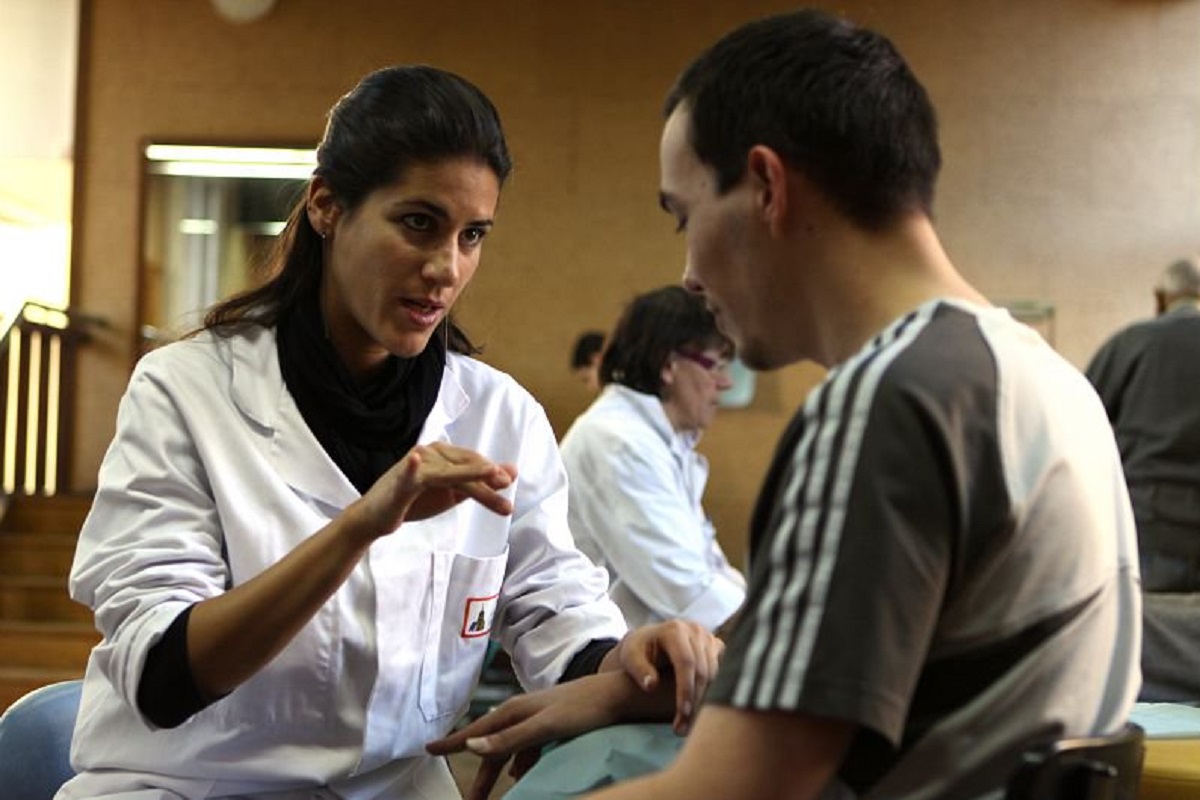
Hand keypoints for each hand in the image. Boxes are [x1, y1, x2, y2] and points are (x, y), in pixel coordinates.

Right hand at [353, 442, 517, 539]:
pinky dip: (412, 465)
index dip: (491, 473)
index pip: (473, 464)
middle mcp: (431, 453)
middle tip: (507, 493)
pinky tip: (416, 458)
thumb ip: (481, 484)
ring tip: (493, 476)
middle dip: (488, 482)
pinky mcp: (402, 482)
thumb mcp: (452, 493)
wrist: (376, 518)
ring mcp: (416, 465)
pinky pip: (409, 472)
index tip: (509, 485)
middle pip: (465, 468)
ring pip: (450, 475)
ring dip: (473, 479)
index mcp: (443, 454)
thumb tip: (512, 473)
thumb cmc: (414, 501)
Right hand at [427, 671, 660, 799]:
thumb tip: (473, 746)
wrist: (618, 695)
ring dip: (499, 771)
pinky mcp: (553, 725)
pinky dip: (520, 764)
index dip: (452, 743)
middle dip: (479, 772)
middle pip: (491, 746)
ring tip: (490, 794)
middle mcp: (523, 712)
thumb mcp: (544, 726)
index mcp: (515, 711)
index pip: (476, 731)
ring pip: (509, 749)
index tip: (428, 750)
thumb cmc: (583, 708)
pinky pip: (527, 749)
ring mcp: (537, 718)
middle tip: (470, 799)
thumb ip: (509, 738)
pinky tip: (522, 776)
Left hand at [603, 620, 722, 734]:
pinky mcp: (716, 647)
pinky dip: (713, 693)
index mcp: (674, 630)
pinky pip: (721, 673)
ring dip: (705, 701)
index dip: (686, 689)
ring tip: (689, 723)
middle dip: (695, 701)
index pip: (686, 662)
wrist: (649, 641)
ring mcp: (708, 638)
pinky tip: (700, 710)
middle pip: (703, 670)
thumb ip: (639, 670)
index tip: (682, 713)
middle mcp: (696, 631)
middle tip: (684, 727)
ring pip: (715, 674)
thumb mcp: (630, 657)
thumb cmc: (638, 651)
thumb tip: (652, 685)